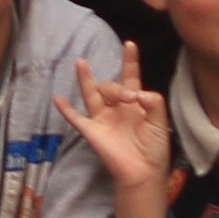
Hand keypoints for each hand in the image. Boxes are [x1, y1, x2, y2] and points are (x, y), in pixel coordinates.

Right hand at [64, 42, 175, 198]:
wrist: (144, 172)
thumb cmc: (154, 149)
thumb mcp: (160, 122)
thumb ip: (154, 103)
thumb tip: (138, 90)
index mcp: (135, 104)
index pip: (131, 77)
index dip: (130, 61)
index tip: (129, 44)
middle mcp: (117, 108)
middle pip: (111, 86)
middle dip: (117, 88)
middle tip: (129, 99)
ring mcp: (103, 119)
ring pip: (91, 94)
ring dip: (87, 80)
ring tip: (82, 63)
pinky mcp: (92, 132)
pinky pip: (76, 118)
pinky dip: (66, 109)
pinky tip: (58, 99)